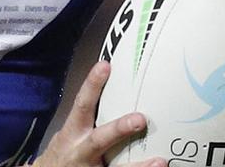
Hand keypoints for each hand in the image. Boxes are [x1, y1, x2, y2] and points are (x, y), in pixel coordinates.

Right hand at [32, 61, 164, 166]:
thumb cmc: (64, 153)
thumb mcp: (70, 133)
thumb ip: (88, 118)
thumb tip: (117, 95)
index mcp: (73, 132)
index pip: (82, 104)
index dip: (92, 85)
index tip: (105, 66)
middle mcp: (81, 151)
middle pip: (99, 139)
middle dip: (119, 129)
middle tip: (140, 119)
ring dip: (139, 166)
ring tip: (160, 161)